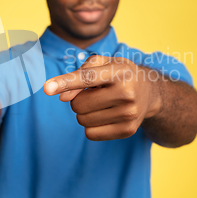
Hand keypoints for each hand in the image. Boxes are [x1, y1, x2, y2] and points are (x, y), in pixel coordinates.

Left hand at [43, 55, 162, 140]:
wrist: (149, 92)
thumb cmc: (119, 73)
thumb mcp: (103, 63)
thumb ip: (79, 74)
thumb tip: (63, 97)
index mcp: (120, 72)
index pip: (87, 78)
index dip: (65, 82)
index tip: (46, 88)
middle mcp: (127, 93)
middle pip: (79, 104)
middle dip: (77, 100)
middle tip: (92, 94)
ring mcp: (129, 114)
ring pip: (83, 120)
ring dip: (84, 112)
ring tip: (100, 103)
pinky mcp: (128, 131)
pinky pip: (91, 134)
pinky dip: (90, 125)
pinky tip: (104, 115)